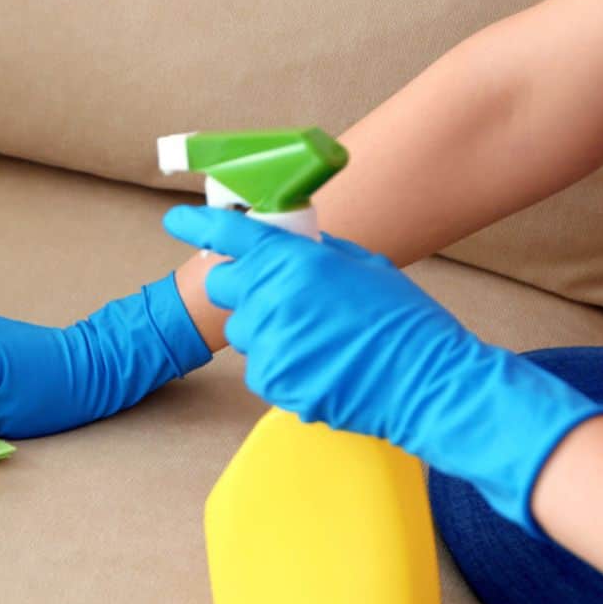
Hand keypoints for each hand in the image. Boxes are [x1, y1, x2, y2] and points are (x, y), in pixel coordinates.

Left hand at [163, 204, 602, 532]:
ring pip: (243, 331)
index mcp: (294, 262)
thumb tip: (290, 246)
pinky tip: (322, 367)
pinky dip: (283, 366)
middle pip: (224, 286)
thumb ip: (316, 254)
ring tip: (318, 340)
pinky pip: (262, 368)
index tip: (174, 221)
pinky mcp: (273, 383)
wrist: (427, 382)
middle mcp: (272, 299)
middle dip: (243, 287)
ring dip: (267, 331)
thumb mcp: (363, 267)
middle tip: (281, 297)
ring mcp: (268, 344)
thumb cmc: (403, 321)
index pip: (232, 236)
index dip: (197, 225)